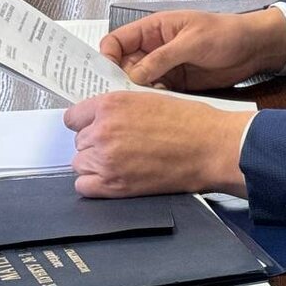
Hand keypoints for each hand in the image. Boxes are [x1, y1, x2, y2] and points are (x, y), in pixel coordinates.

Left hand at [64, 90, 253, 197]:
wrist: (211, 147)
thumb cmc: (192, 122)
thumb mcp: (151, 99)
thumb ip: (121, 108)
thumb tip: (103, 118)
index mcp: (112, 104)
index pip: (74, 117)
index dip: (87, 123)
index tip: (95, 128)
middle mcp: (103, 131)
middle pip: (79, 142)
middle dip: (96, 143)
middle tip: (121, 145)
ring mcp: (106, 159)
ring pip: (80, 163)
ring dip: (96, 163)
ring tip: (122, 161)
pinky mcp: (114, 185)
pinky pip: (84, 186)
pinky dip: (96, 183)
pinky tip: (116, 176)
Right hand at [100, 7, 285, 90]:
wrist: (254, 48)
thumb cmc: (227, 33)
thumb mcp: (193, 41)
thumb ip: (162, 58)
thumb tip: (133, 75)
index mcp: (154, 29)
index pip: (117, 41)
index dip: (106, 57)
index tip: (104, 76)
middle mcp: (154, 49)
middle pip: (122, 66)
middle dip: (116, 81)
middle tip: (114, 99)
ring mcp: (164, 67)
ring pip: (136, 83)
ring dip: (134, 95)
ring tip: (134, 107)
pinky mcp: (175, 84)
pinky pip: (154, 94)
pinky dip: (151, 102)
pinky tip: (153, 109)